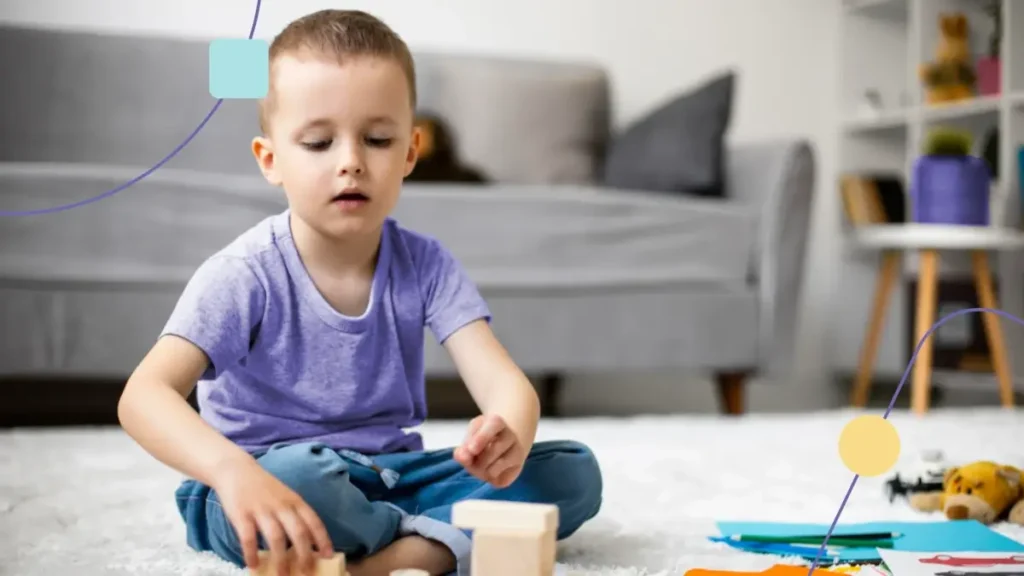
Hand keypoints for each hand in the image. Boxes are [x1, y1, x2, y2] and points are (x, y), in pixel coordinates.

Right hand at [211, 457, 333, 575]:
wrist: (236, 470)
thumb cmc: (264, 487)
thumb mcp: (285, 496)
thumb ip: (294, 515)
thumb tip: (306, 544)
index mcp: (295, 501)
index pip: (313, 522)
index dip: (322, 539)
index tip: (329, 556)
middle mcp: (281, 506)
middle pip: (298, 532)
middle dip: (304, 554)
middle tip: (307, 572)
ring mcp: (261, 510)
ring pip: (276, 537)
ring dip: (281, 559)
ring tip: (283, 575)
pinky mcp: (241, 515)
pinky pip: (248, 537)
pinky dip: (251, 553)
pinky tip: (253, 566)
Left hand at [453, 414, 525, 487]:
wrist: (503, 444)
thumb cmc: (482, 438)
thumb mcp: (470, 437)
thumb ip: (464, 447)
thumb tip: (462, 459)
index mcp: (497, 422)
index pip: (494, 424)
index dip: (482, 437)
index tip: (471, 450)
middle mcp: (511, 435)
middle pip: (493, 450)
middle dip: (477, 461)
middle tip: (471, 461)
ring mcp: (517, 452)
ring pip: (496, 468)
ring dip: (482, 472)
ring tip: (482, 466)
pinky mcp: (517, 469)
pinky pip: (500, 480)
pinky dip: (491, 479)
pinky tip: (492, 471)